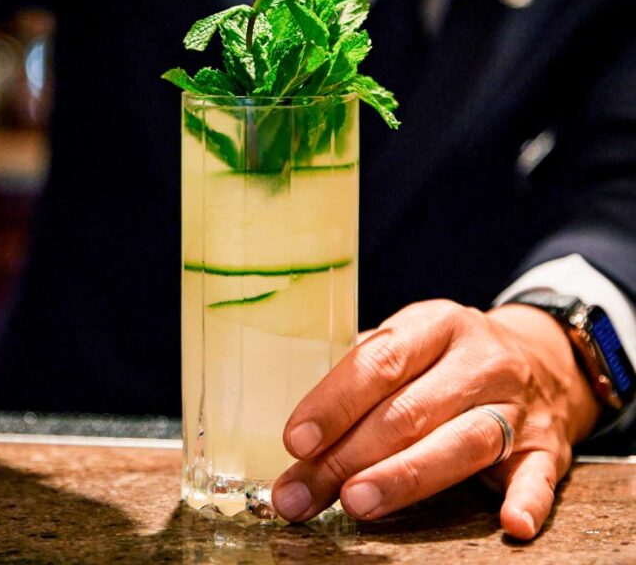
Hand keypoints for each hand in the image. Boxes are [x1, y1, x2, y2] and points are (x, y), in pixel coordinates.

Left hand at [272, 300, 601, 539]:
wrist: (542, 358)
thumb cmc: (451, 357)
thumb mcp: (412, 339)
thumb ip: (365, 371)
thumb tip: (305, 427)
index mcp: (436, 324)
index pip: (380, 361)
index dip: (335, 402)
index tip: (297, 440)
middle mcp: (479, 360)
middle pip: (409, 411)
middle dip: (348, 456)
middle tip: (302, 491)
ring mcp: (516, 405)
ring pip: (460, 443)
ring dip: (405, 477)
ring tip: (357, 502)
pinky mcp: (548, 448)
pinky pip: (540, 475)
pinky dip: (527, 499)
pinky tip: (509, 522)